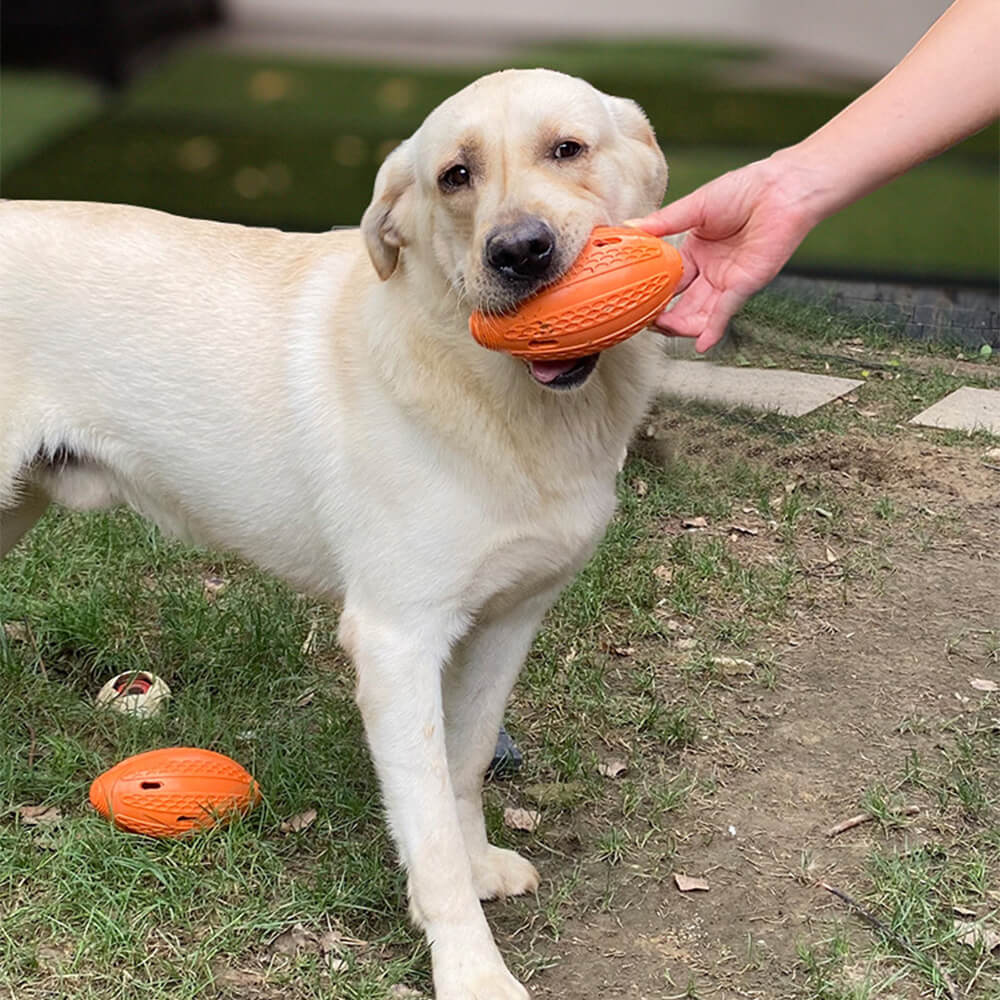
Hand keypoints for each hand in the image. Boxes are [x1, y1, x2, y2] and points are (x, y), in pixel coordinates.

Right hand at [630, 155, 817, 352]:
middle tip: (645, 321)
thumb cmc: (745, 189)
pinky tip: (700, 343)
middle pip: (683, 304)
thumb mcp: (695, 206)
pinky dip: (712, 329)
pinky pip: (725, 312)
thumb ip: (663, 222)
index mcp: (696, 251)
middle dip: (664, 316)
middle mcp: (711, 271)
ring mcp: (727, 281)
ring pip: (700, 314)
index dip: (653, 292)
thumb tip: (630, 227)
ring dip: (682, 326)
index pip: (669, 280)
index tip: (634, 300)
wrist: (782, 189)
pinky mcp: (745, 286)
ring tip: (663, 328)